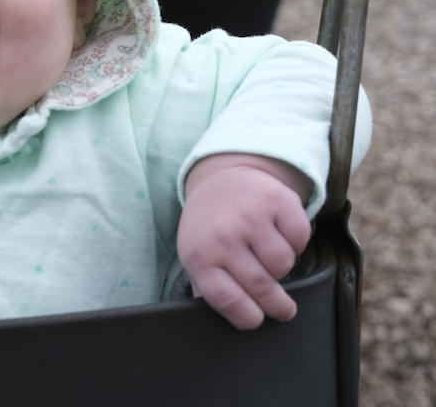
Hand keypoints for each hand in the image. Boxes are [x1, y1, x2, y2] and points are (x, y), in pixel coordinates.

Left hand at [177, 153, 312, 329]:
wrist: (221, 175)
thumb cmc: (211, 224)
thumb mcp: (196, 254)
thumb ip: (207, 288)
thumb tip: (218, 322)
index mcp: (200, 255)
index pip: (228, 301)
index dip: (249, 318)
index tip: (258, 319)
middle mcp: (224, 235)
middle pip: (261, 288)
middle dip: (277, 306)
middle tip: (283, 309)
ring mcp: (251, 215)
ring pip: (283, 265)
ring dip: (282, 267)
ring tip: (270, 256)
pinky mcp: (276, 199)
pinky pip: (300, 239)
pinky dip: (296, 241)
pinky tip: (280, 233)